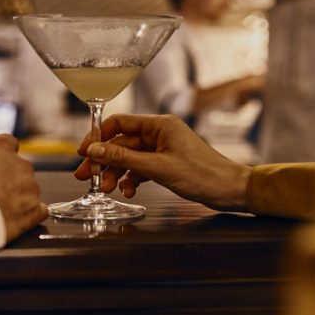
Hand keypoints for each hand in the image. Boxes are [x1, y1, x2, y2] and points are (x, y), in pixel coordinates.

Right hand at [0, 134, 48, 243]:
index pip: (9, 145)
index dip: (1, 158)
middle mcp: (18, 162)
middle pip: (20, 171)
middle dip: (8, 182)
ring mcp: (29, 187)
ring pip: (28, 192)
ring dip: (16, 201)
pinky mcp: (32, 211)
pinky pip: (38, 212)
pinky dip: (28, 218)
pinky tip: (14, 222)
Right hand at [74, 114, 252, 211]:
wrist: (230, 190)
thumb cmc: (203, 174)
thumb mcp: (157, 167)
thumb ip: (123, 158)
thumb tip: (95, 149)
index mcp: (160, 125)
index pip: (119, 123)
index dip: (98, 136)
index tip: (84, 152)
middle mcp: (160, 134)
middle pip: (121, 143)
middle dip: (103, 160)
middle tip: (86, 176)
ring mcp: (163, 149)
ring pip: (129, 158)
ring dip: (116, 172)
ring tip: (108, 189)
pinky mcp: (166, 164)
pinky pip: (141, 169)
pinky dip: (131, 179)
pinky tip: (128, 191)